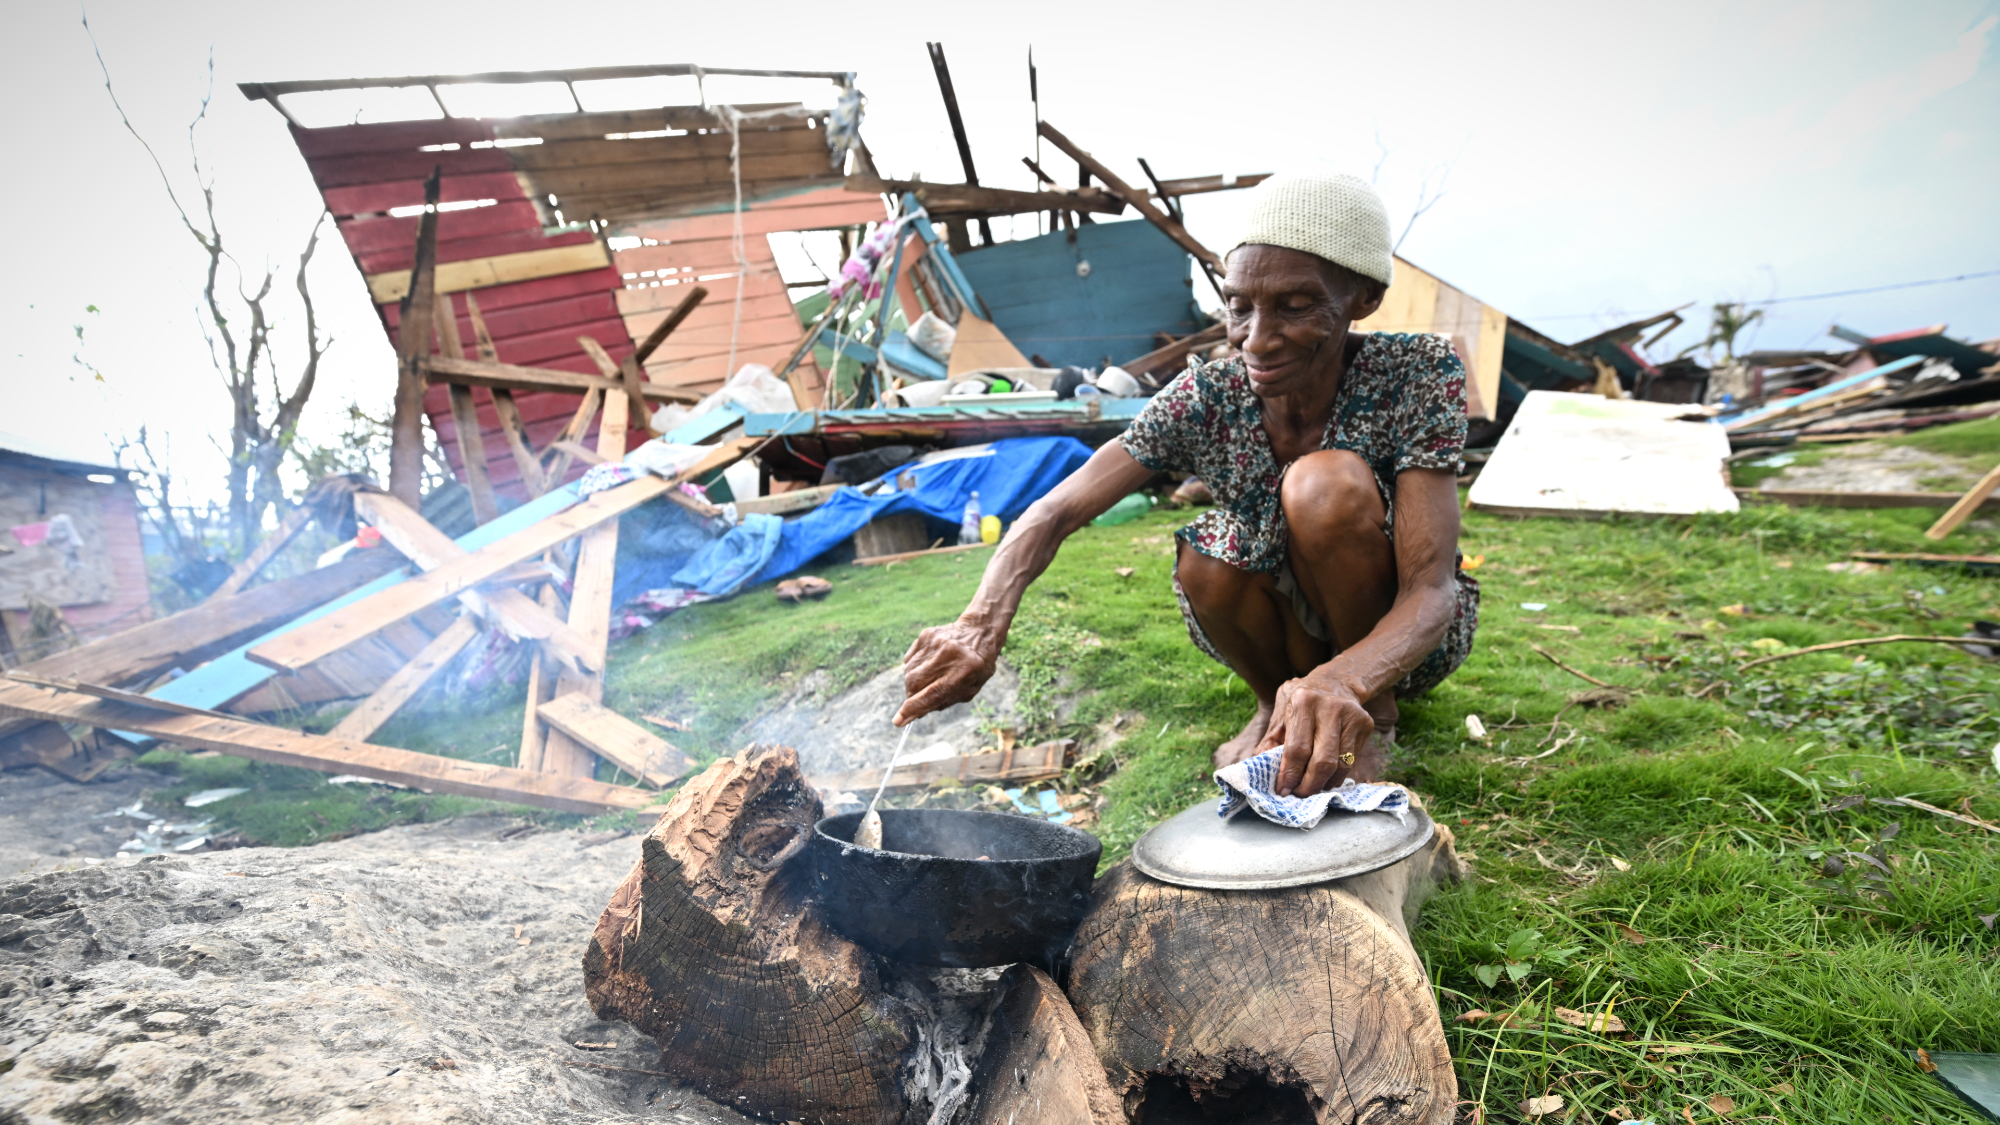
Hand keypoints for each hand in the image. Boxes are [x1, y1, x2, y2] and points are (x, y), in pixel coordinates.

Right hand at [895, 620, 997, 725]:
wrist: (979, 630)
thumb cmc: (978, 665)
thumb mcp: (972, 687)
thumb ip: (946, 700)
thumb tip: (917, 713)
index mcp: (966, 669)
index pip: (933, 693)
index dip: (914, 708)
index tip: (898, 721)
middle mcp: (949, 653)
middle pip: (915, 683)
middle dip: (912, 697)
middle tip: (918, 700)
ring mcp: (935, 642)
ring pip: (909, 672)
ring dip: (913, 684)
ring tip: (929, 679)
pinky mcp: (926, 635)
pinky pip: (909, 660)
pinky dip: (914, 669)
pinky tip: (928, 665)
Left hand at [1254, 673, 1378, 795]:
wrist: (1335, 683)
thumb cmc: (1301, 703)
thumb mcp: (1280, 714)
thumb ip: (1270, 742)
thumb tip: (1262, 769)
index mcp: (1304, 701)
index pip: (1297, 749)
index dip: (1289, 774)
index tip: (1283, 789)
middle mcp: (1330, 707)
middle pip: (1322, 761)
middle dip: (1308, 785)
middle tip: (1298, 794)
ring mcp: (1352, 715)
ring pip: (1341, 765)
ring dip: (1324, 784)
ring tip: (1311, 789)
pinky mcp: (1365, 724)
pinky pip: (1351, 762)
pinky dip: (1337, 777)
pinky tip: (1325, 779)